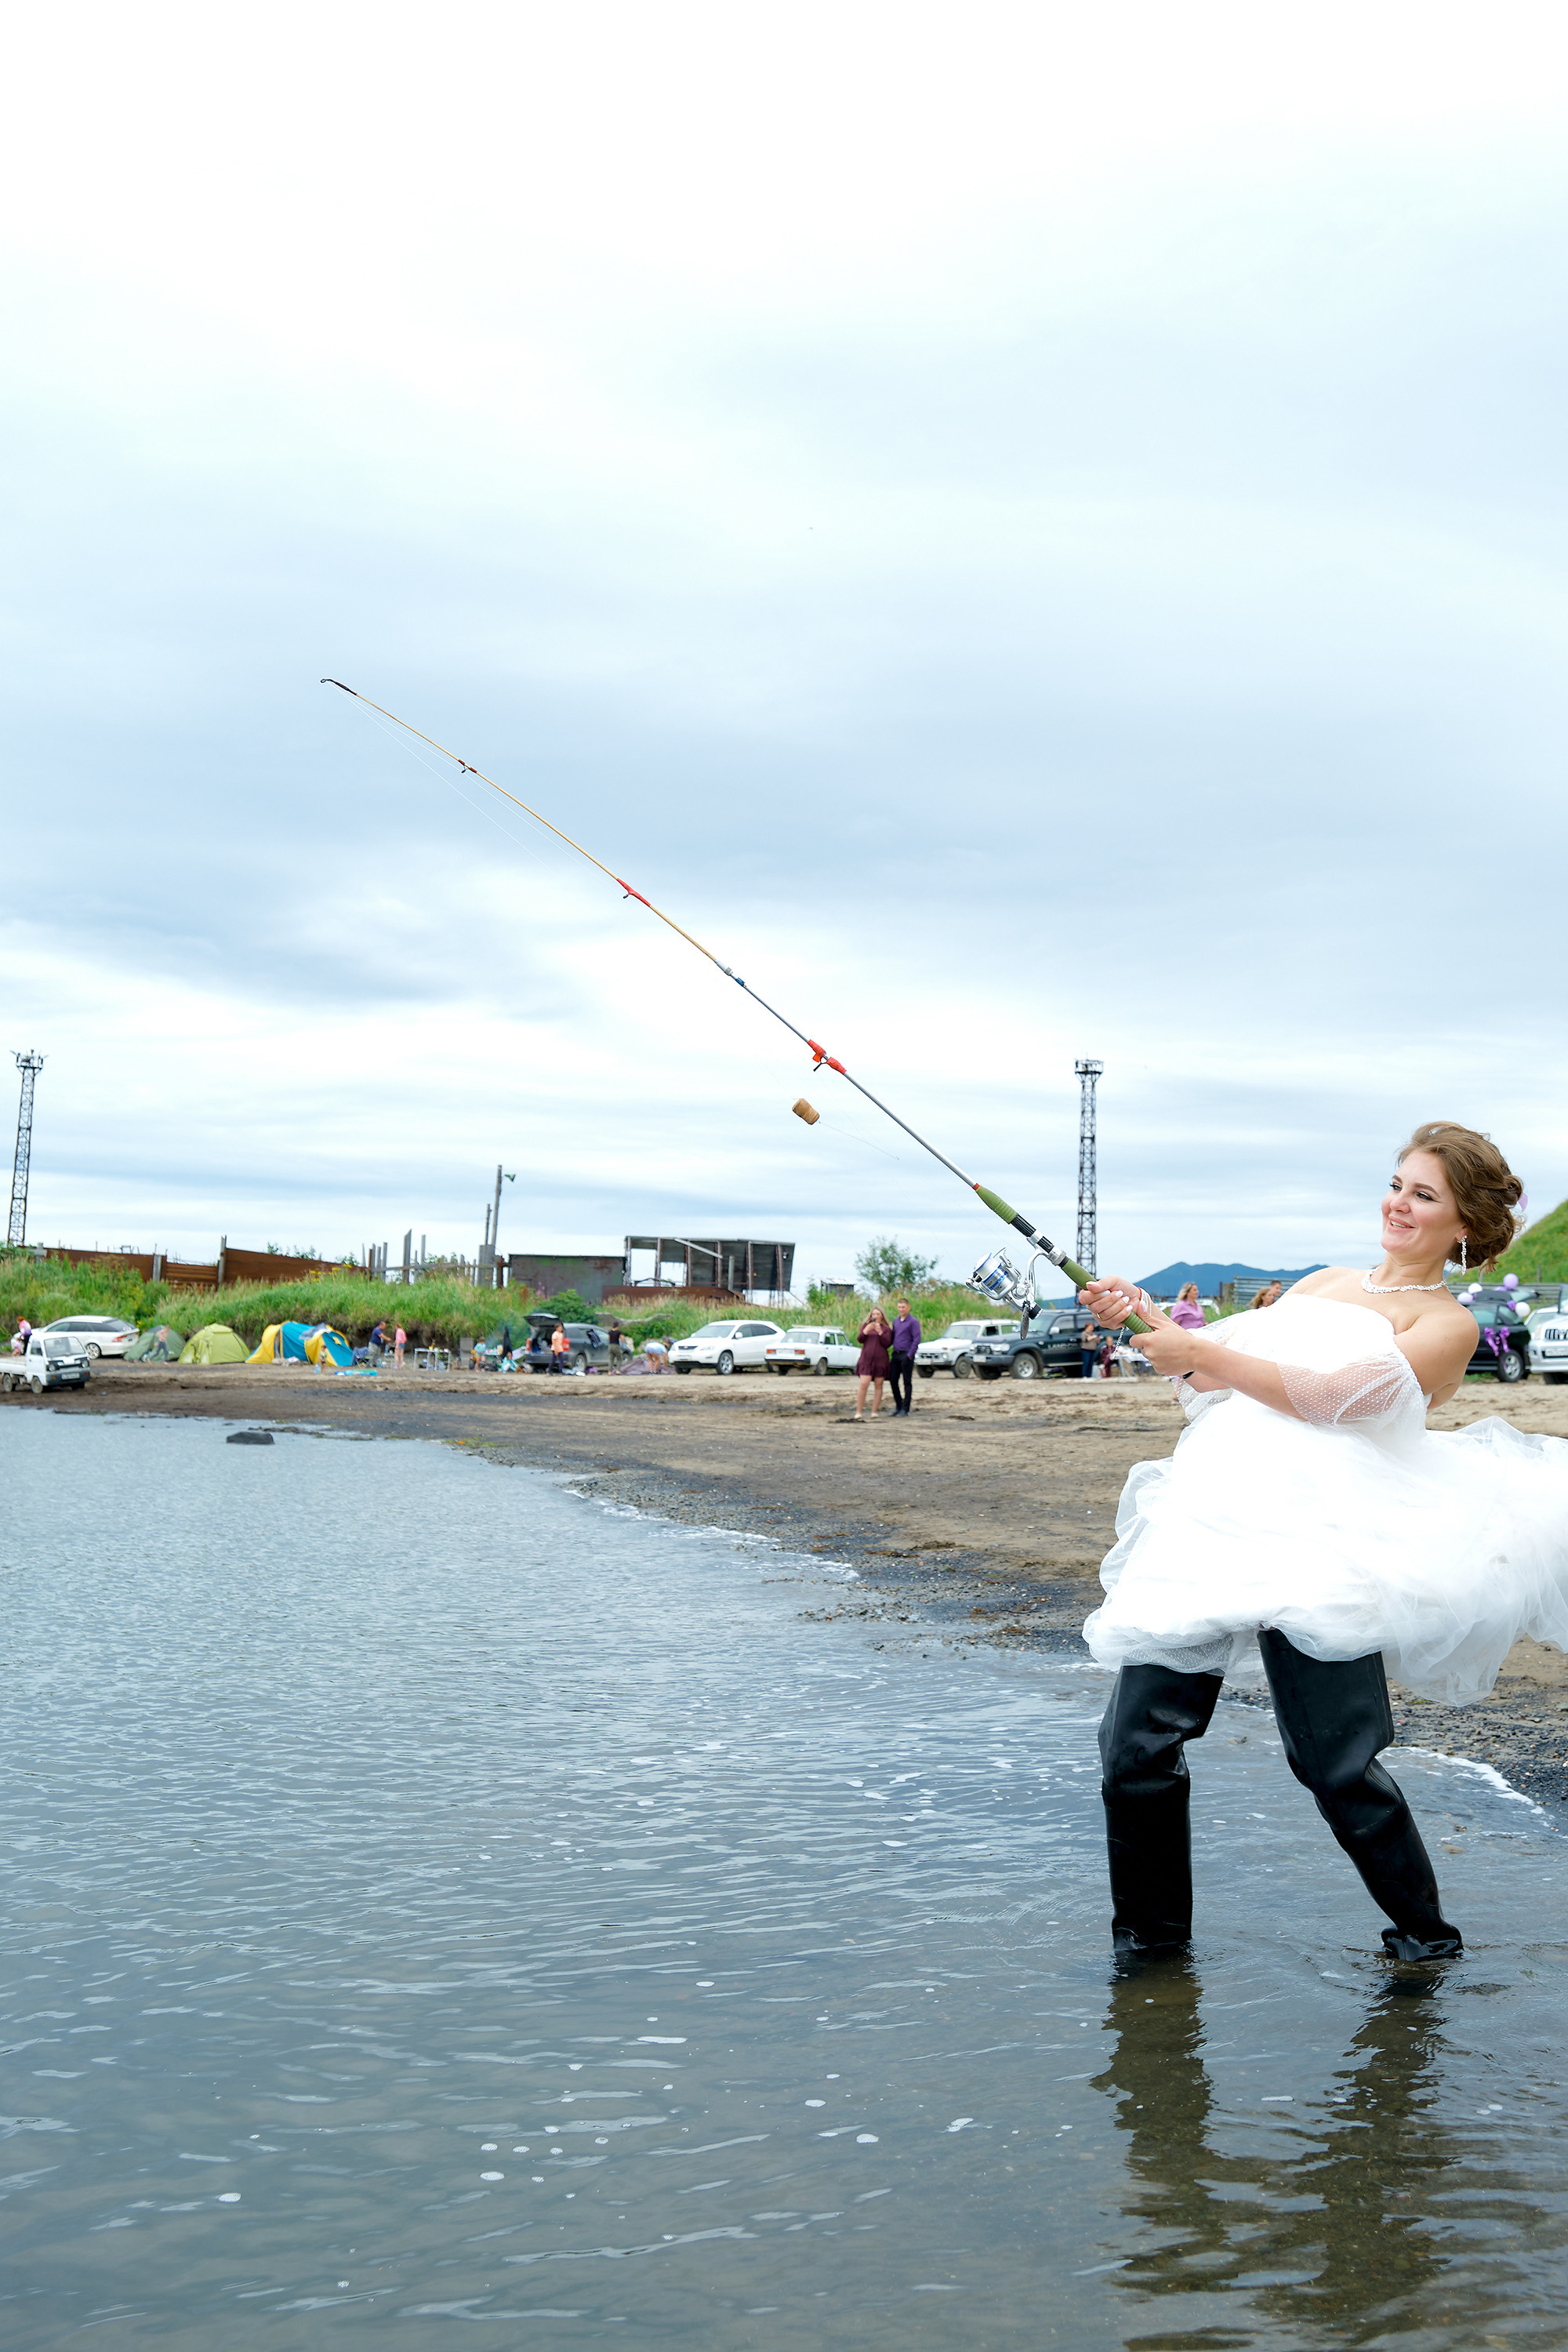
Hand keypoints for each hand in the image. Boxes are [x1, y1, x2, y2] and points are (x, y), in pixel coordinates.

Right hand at [1078, 1275, 1152, 1328]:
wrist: (1136, 1297)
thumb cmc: (1123, 1288)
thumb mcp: (1113, 1280)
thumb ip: (1101, 1283)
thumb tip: (1089, 1285)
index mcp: (1091, 1296)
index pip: (1083, 1298)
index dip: (1095, 1295)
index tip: (1107, 1291)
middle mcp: (1093, 1308)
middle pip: (1095, 1307)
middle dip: (1111, 1299)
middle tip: (1120, 1293)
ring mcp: (1101, 1318)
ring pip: (1105, 1314)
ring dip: (1118, 1305)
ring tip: (1126, 1299)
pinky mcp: (1110, 1325)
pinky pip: (1113, 1321)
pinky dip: (1123, 1313)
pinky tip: (1128, 1307)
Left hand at [1078, 1278, 1195, 1376]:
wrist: (1195, 1354)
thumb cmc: (1180, 1337)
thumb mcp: (1165, 1325)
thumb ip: (1148, 1318)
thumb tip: (1138, 1306)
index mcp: (1148, 1341)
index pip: (1133, 1341)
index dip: (1138, 1338)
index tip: (1146, 1336)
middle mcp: (1149, 1353)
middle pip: (1143, 1349)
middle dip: (1149, 1346)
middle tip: (1163, 1341)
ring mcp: (1154, 1363)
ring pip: (1150, 1357)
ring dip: (1156, 1354)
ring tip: (1170, 1349)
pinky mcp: (1161, 1371)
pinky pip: (1157, 1365)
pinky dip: (1163, 1362)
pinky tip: (1173, 1357)